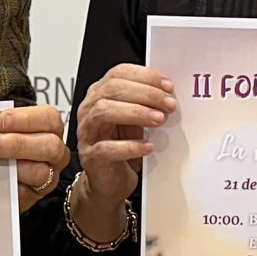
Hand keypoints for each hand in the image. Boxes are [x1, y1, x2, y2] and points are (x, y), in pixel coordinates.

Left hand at [0, 104, 70, 212]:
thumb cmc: (1, 140)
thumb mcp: (2, 126)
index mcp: (49, 127)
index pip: (49, 118)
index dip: (26, 118)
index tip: (1, 121)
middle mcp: (54, 152)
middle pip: (50, 146)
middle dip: (18, 144)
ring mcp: (48, 175)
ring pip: (41, 172)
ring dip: (14, 167)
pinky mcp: (35, 194)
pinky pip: (27, 194)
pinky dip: (10, 187)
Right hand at [74, 64, 174, 209]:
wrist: (110, 181)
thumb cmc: (123, 147)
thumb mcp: (137, 120)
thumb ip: (147, 104)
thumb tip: (169, 94)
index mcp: (99, 95)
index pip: (118, 74)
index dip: (144, 76)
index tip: (167, 86)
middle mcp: (89, 110)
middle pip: (111, 89)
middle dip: (145, 94)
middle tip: (169, 104)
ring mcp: (87, 133)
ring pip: (103, 112)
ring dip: (136, 113)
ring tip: (159, 120)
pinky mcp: (90, 157)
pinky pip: (106, 148)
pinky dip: (130, 146)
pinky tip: (148, 146)